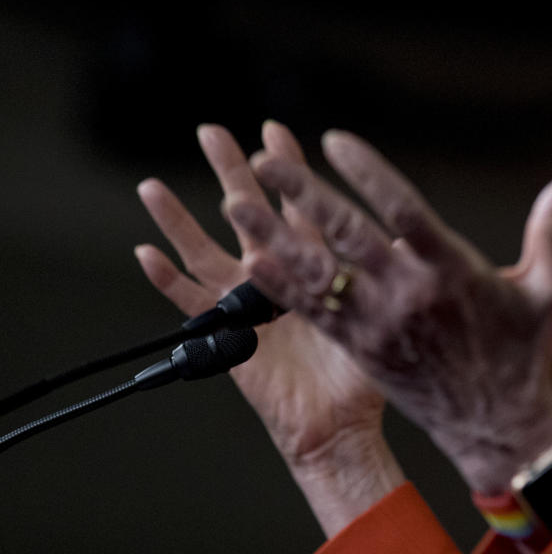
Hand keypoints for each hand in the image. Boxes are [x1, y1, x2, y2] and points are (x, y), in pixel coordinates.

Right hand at [135, 122, 401, 535]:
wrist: (340, 425)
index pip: (297, 205)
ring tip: (153, 185)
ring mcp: (245, 305)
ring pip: (205, 251)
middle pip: (247, 214)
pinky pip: (190, 305)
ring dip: (180, 219)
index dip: (286, 169)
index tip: (275, 128)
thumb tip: (404, 229)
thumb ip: (386, 270)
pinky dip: (167, 279)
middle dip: (230, 172)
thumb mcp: (380, 311)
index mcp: (313, 268)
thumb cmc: (367, 375)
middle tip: (212, 131)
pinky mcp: (226, 336)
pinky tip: (145, 252)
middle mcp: (275, 278)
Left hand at [226, 129, 551, 493]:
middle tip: (265, 159)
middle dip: (303, 194)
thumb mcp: (549, 288)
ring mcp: (378, 325)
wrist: (497, 428)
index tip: (335, 140)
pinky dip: (280, 285)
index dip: (367, 172)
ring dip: (275, 236)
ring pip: (317, 273)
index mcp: (452, 273)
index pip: (402, 210)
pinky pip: (312, 313)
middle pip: (347, 236)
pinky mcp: (361, 349)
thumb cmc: (526, 354)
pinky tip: (251, 259)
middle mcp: (408, 297)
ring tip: (237, 203)